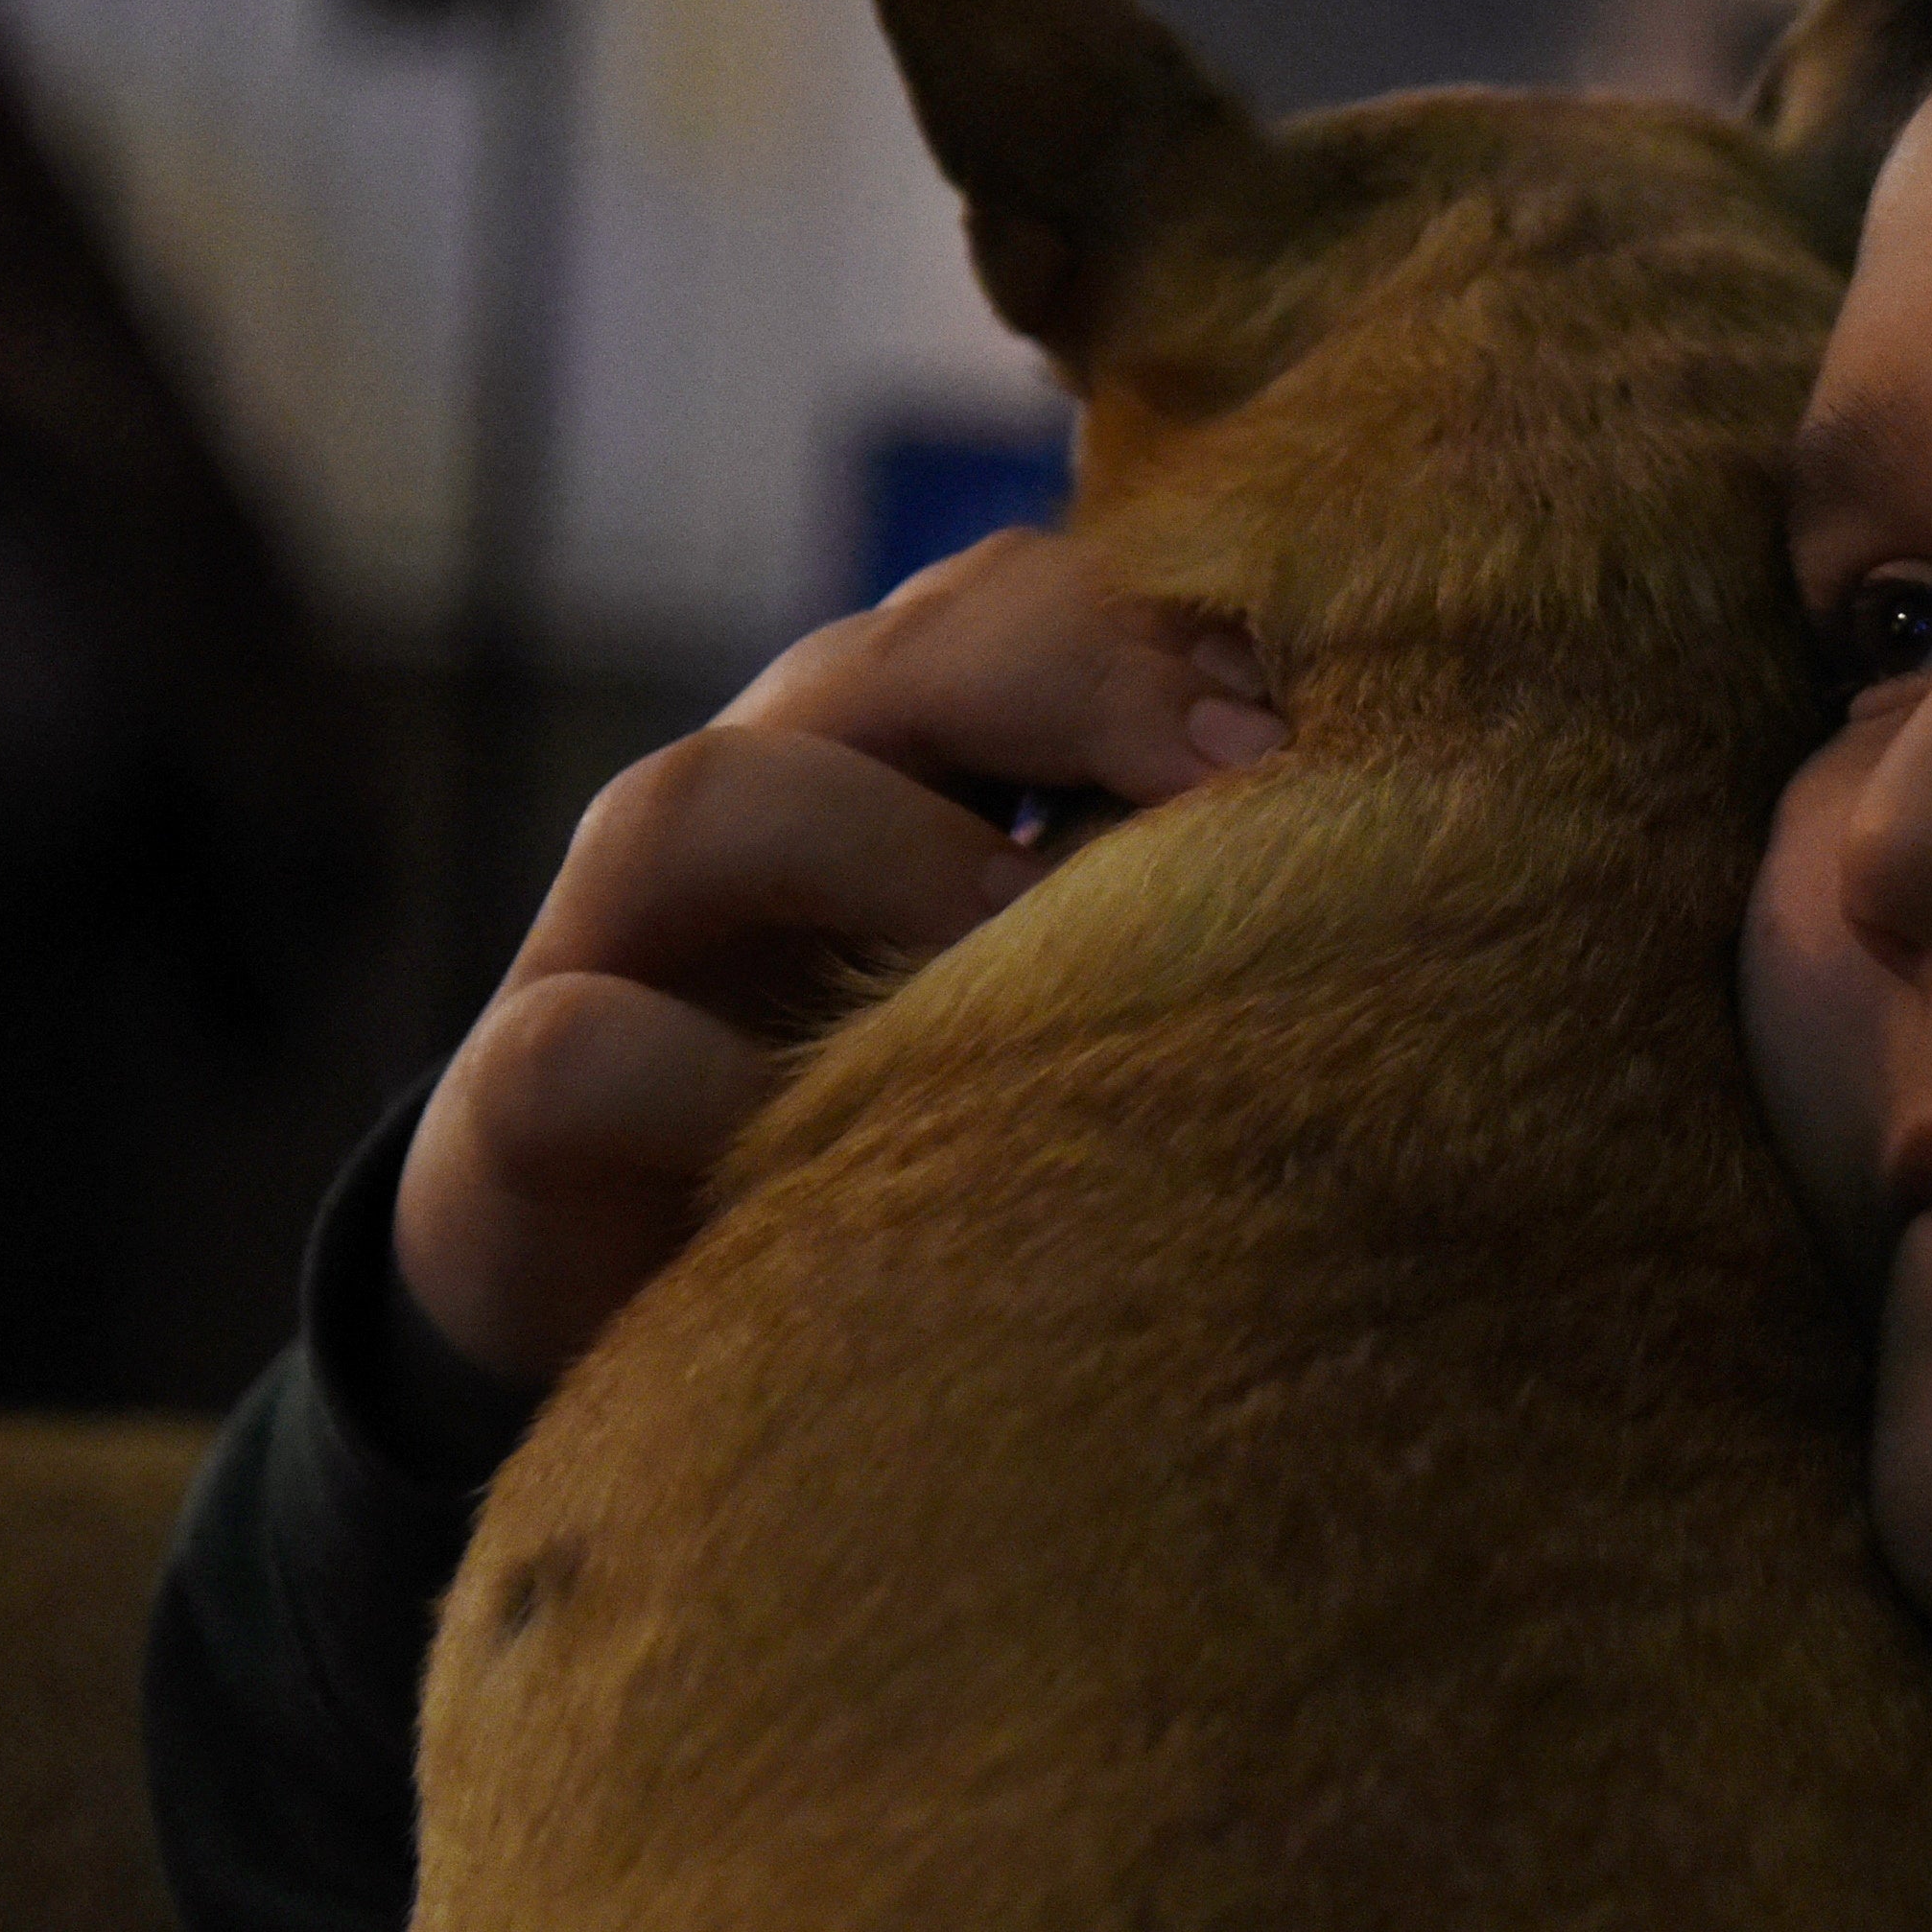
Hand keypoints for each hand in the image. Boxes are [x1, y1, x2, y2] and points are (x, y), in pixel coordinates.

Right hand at [394, 528, 1285, 1391]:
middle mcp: (762, 809)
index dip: (1163, 628)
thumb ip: (1167, 904)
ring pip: (699, 802)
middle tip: (1237, 774)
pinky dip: (691, 1086)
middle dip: (1070, 678)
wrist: (660, 1325)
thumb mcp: (1058, 1003)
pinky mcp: (516, 1110)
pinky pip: (580, 1052)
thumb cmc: (922, 1135)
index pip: (1022, 606)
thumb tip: (1416, 859)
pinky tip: (800, 1141)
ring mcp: (617, 949)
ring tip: (1021, 944)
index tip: (1313, 720)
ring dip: (882, 854)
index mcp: (901, 762)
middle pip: (890, 654)